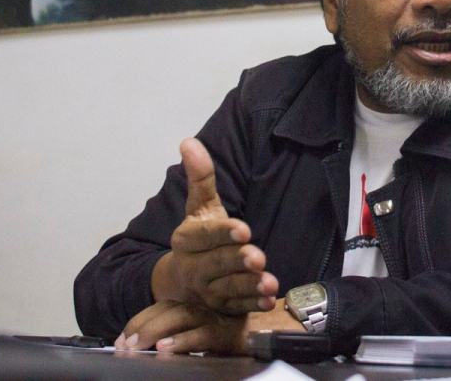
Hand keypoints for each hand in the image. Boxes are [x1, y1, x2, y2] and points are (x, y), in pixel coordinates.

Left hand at [116, 297, 304, 354]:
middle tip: (123, 344)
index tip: (121, 338)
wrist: (279, 331)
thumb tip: (156, 347)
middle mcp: (206, 307)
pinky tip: (166, 349)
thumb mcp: (210, 330)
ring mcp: (218, 318)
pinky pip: (202, 335)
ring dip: (155, 331)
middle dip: (142, 326)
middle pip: (168, 310)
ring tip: (136, 346)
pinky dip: (182, 341)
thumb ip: (189, 331)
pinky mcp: (229, 332)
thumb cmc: (243, 333)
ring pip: (181, 319)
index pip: (164, 308)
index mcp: (199, 305)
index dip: (141, 320)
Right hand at [150, 138, 278, 314]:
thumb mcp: (200, 206)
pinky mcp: (221, 308)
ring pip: (228, 289)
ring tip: (269, 282)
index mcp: (187, 240)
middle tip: (257, 256)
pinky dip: (252, 306)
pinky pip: (237, 308)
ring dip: (249, 286)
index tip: (243, 229)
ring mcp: (207, 290)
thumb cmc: (198, 237)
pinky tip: (268, 300)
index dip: (223, 233)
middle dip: (237, 260)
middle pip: (216, 264)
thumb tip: (189, 142)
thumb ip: (200, 177)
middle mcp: (194, 267)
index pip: (205, 236)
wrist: (181, 280)